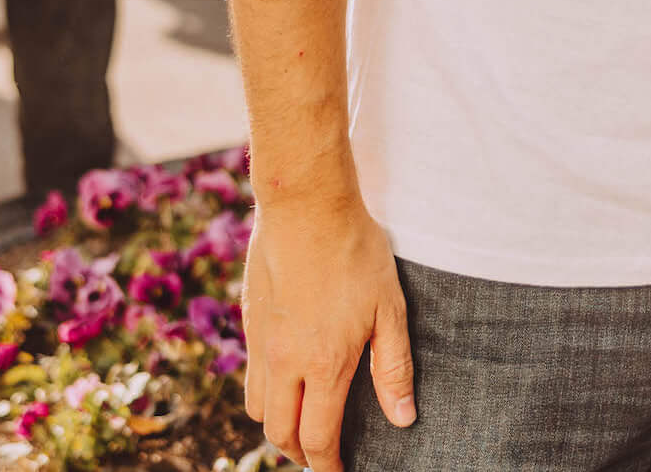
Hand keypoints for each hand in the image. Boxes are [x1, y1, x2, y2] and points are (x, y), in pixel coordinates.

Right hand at [243, 198, 415, 471]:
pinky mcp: (249, 321)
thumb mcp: (388, 310)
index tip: (340, 471)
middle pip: (278, 433)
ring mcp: (260, 342)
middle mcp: (283, 362)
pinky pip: (250, 376)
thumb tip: (402, 418)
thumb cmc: (355, 253)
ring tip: (301, 424)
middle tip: (321, 455)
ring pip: (256, 408)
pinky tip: (287, 381)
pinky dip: (266, 394)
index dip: (328, 464)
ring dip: (277, 426)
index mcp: (322, 365)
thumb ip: (393, 369)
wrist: (305, 206)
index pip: (317, 438)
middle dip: (299, 453)